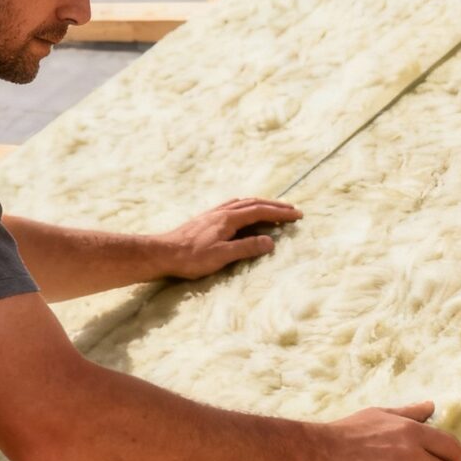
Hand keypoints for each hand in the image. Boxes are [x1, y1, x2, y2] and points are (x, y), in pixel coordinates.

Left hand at [154, 198, 301, 279]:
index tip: (297, 215)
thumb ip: (247, 247)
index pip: (260, 211)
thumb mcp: (222, 256)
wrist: (163, 252)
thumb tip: (270, 241)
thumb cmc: (191, 258)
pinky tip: (244, 211)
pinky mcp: (206, 218)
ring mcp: (213, 213)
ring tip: (273, 209)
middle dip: (275, 206)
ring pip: (243, 202)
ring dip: (261, 204)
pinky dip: (246, 206)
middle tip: (292, 210)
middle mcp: (222, 212)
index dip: (280, 213)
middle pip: (254, 203)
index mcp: (229, 219)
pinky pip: (232, 206)